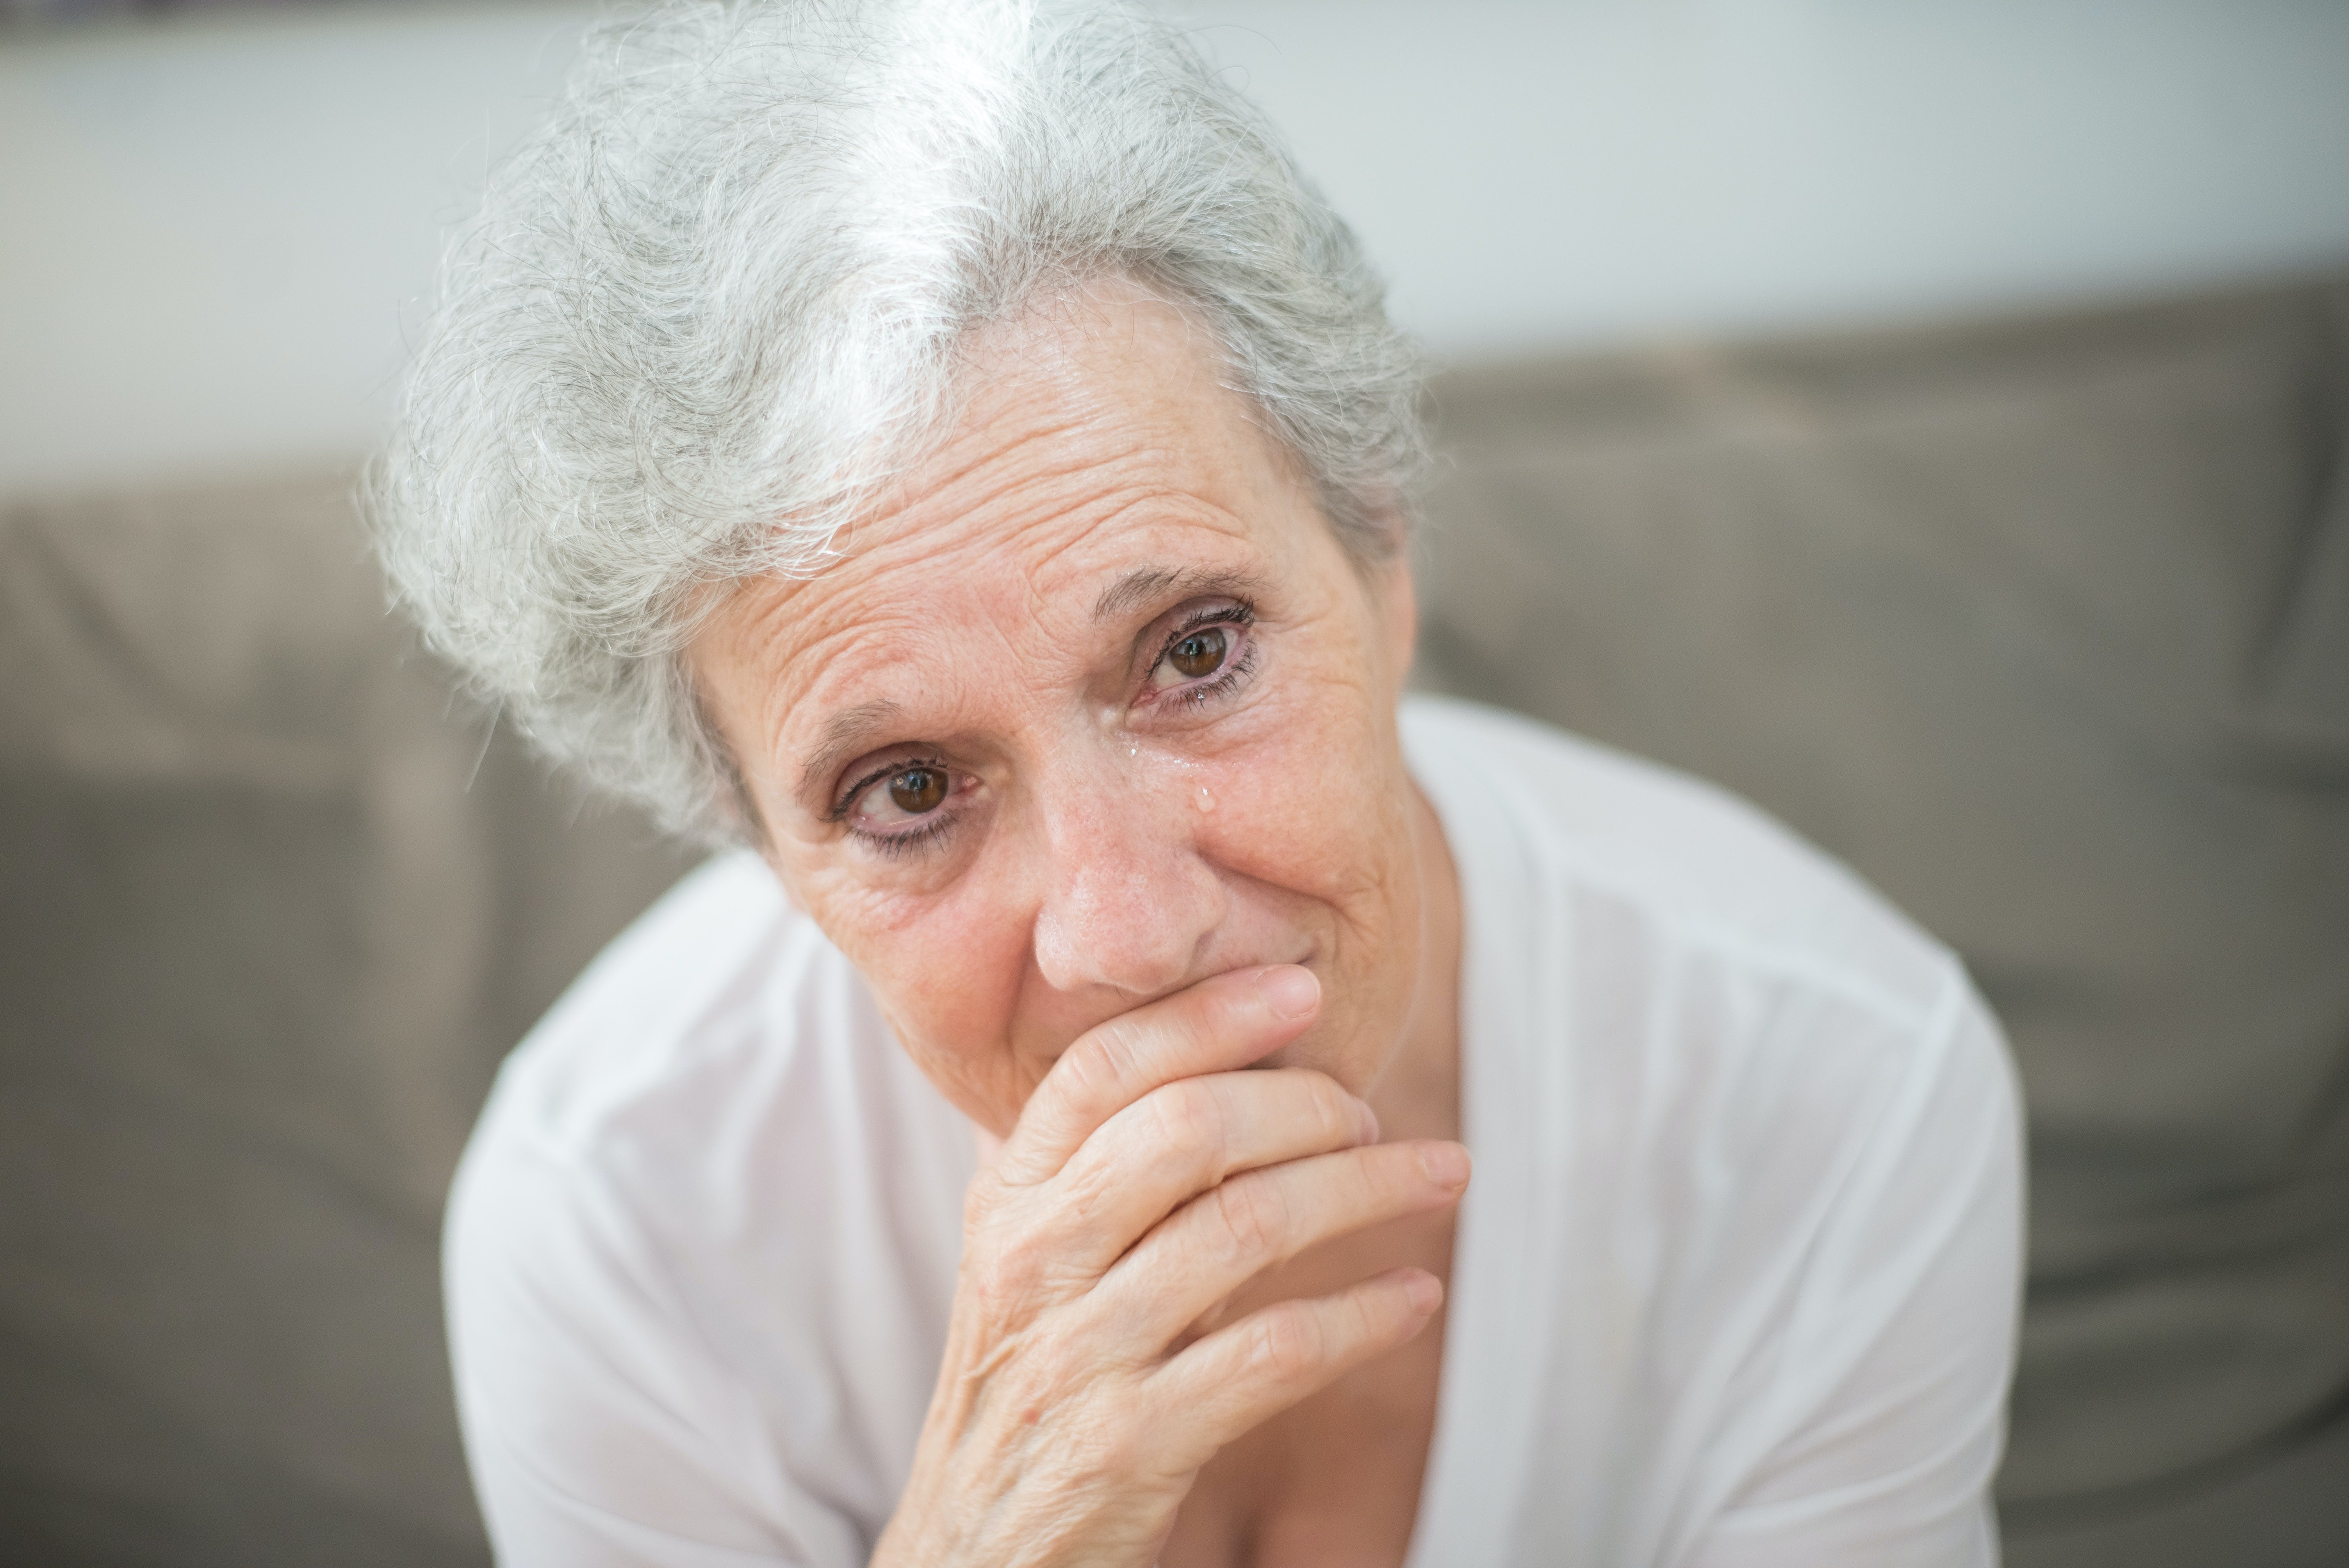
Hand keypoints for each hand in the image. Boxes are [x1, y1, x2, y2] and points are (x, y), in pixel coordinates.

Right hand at [872, 964, 1469, 1567]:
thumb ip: (1093, 1174)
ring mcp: (1080, 1354)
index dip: (1208, 1016)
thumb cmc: (1027, 1390)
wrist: (975, 1558)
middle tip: (1372, 1113)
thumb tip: (1199, 1061)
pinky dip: (1362, 1317)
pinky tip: (1416, 1297)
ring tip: (1440, 1173)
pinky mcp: (1131, 1444)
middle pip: (1185, 1132)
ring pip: (1244, 1229)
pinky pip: (1272, 1355)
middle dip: (1303, 1103)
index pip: (1102, 1069)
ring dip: (1364, 1192)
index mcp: (1008, 1201)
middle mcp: (1033, 1261)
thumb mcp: (1031, 1267)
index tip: (1304, 988)